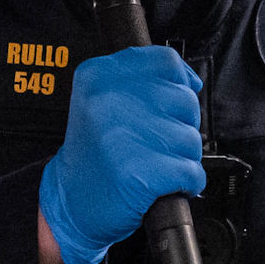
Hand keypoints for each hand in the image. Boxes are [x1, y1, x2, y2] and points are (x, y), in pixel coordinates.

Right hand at [34, 45, 205, 263]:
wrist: (71, 201)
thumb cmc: (95, 152)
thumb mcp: (104, 99)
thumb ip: (147, 80)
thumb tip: (192, 82)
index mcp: (99, 75)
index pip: (166, 62)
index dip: (176, 86)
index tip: (164, 106)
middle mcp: (109, 100)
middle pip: (184, 100)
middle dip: (180, 125)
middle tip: (153, 142)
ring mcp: (124, 136)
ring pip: (191, 138)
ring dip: (182, 157)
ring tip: (152, 163)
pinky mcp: (140, 173)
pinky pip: (191, 172)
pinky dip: (186, 183)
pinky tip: (162, 184)